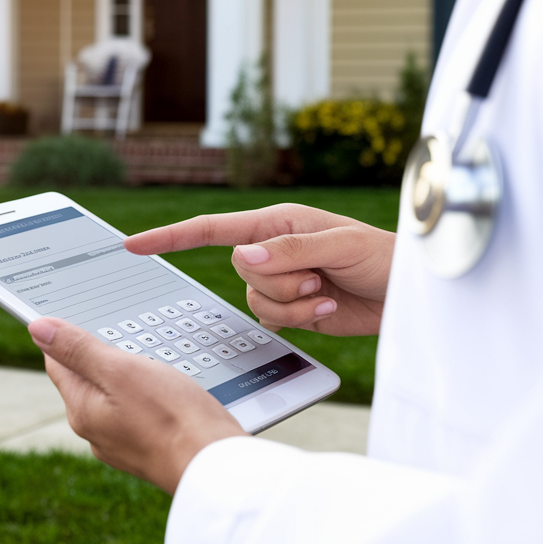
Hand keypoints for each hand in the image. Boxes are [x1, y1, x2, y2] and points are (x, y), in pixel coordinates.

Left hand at [29, 317, 245, 494]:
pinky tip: (167, 389)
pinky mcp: (151, 449)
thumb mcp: (120, 371)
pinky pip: (139, 414)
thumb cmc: (172, 418)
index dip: (63, 338)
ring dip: (126, 375)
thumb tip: (37, 328)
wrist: (217, 466)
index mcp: (83, 411)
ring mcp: (124, 444)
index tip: (73, 318)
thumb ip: (79, 349)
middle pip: (86, 381)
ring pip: (115, 398)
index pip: (58, 364)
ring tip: (148, 358)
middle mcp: (97, 432)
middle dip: (98, 356)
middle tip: (118, 332)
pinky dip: (147, 396)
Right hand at [124, 204, 392, 336]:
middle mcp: (270, 250)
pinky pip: (272, 320)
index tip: (134, 245)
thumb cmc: (383, 256)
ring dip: (294, 303)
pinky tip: (328, 305)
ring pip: (255, 301)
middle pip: (241, 273)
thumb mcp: (341, 245)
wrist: (408, 293)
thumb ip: (291, 250)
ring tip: (327, 292)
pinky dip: (301, 317)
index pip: (211, 229)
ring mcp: (279, 281)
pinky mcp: (291, 308)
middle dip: (280, 281)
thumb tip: (242, 256)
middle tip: (319, 277)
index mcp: (274, 223)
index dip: (170, 236)